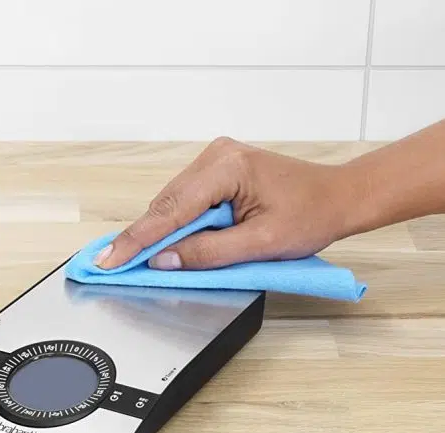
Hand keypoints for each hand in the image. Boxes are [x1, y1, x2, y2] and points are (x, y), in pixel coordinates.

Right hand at [94, 137, 360, 270]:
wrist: (336, 197)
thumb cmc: (309, 216)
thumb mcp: (260, 243)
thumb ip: (208, 252)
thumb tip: (163, 260)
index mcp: (227, 168)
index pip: (170, 211)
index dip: (136, 239)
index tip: (108, 259)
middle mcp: (216, 156)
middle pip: (166, 204)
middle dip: (142, 236)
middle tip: (113, 265)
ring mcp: (216, 160)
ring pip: (173, 202)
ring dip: (160, 231)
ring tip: (138, 258)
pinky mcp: (219, 170)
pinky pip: (187, 200)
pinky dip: (176, 223)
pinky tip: (170, 242)